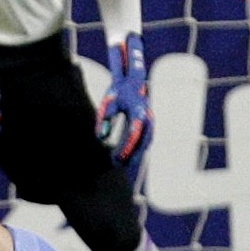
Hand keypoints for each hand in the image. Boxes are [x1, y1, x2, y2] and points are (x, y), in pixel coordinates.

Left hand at [96, 32, 153, 175]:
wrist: (132, 82)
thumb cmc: (118, 91)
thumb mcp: (108, 102)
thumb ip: (104, 118)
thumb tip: (100, 137)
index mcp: (139, 112)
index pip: (133, 134)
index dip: (126, 147)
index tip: (117, 158)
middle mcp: (147, 118)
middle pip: (142, 143)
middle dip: (132, 156)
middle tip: (119, 167)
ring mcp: (149, 122)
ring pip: (145, 144)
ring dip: (136, 156)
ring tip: (122, 168)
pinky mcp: (147, 125)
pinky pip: (144, 141)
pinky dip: (137, 151)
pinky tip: (127, 160)